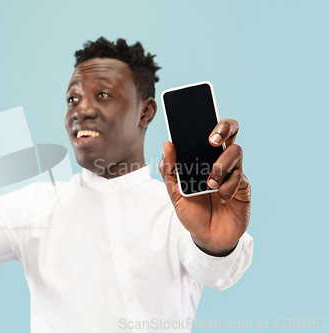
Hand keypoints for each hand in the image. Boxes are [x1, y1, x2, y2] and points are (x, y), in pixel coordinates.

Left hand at [159, 119, 250, 255]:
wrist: (208, 237)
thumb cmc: (192, 211)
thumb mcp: (174, 192)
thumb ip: (169, 169)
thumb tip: (167, 145)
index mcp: (202, 157)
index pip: (209, 130)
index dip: (209, 120)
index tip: (201, 121)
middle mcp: (220, 159)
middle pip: (231, 131)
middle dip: (224, 128)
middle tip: (212, 140)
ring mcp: (234, 171)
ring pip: (236, 151)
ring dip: (221, 165)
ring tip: (210, 182)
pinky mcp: (243, 186)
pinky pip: (239, 177)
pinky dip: (227, 187)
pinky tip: (221, 197)